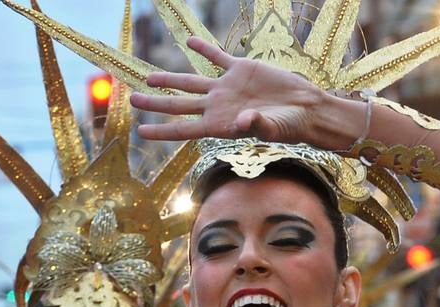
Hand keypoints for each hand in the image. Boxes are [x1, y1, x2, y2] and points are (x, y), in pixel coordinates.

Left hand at [130, 37, 362, 148]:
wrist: (306, 108)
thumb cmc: (290, 126)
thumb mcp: (273, 129)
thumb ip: (256, 125)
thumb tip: (243, 121)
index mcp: (220, 124)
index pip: (184, 129)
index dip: (162, 130)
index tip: (141, 132)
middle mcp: (218, 106)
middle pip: (180, 104)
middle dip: (156, 102)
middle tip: (132, 100)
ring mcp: (227, 87)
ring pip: (192, 81)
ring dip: (170, 78)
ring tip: (150, 76)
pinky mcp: (241, 70)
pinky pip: (217, 57)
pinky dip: (203, 49)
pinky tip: (189, 41)